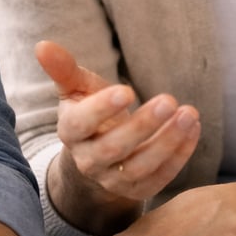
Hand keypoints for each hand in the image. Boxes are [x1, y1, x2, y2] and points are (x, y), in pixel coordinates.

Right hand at [35, 41, 200, 204]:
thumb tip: (42, 45)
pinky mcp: (138, 190)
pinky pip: (161, 177)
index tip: (127, 90)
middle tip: (169, 100)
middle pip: (114, 148)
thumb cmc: (89, 111)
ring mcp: (113, 180)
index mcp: (70, 132)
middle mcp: (88, 161)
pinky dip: (180, 155)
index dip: (102, 109)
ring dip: (168, 141)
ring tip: (189, 114)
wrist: (97, 153)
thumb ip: (63, 68)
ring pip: (141, 167)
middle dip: (143, 125)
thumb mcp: (76, 89)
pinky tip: (193, 128)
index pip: (82, 124)